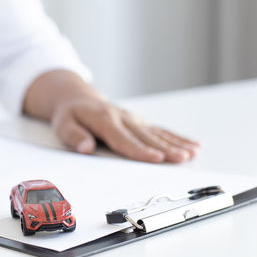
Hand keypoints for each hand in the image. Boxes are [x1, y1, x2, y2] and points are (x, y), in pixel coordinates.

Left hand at [51, 98, 199, 162]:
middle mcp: (123, 118)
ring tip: (193, 152)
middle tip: (183, 158)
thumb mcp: (63, 125)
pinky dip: (177, 138)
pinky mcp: (139, 123)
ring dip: (176, 143)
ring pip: (157, 133)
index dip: (141, 150)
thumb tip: (86, 148)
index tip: (157, 159)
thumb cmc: (70, 115)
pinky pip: (160, 131)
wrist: (77, 98)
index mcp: (104, 120)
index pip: (124, 139)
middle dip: (166, 149)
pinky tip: (193, 145)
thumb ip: (74, 136)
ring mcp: (133, 120)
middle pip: (146, 137)